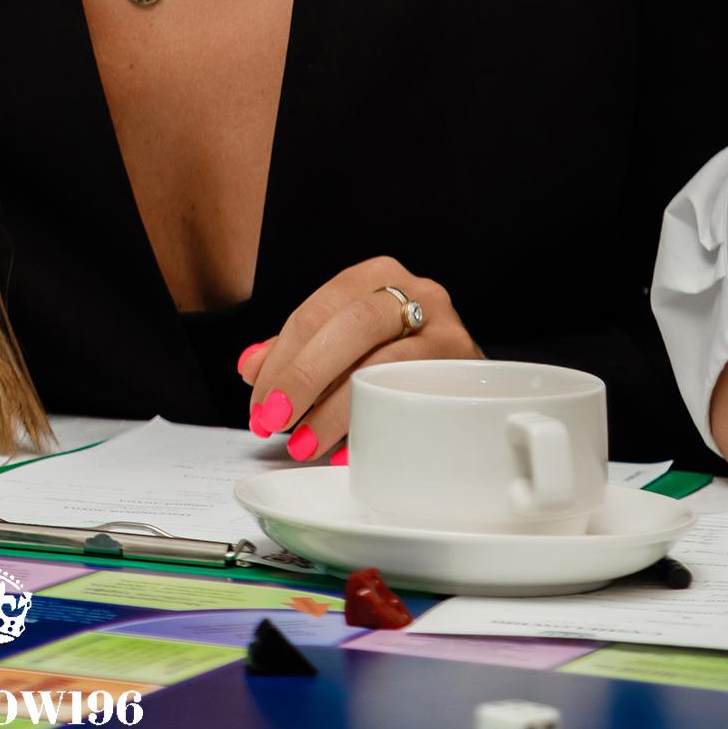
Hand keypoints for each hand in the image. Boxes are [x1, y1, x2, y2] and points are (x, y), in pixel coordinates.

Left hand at [238, 255, 482, 459]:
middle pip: (350, 326)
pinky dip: (376, 425)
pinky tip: (349, 452)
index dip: (282, 355)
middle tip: (274, 418)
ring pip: (383, 362)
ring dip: (334, 408)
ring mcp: (447, 330)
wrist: (476, 381)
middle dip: (304, 375)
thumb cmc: (403, 358)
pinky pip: (415, 396)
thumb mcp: (350, 342)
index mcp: (378, 276)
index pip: (319, 308)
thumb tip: (251, 368)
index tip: (259, 398)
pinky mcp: (467, 371)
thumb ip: (299, 351)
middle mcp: (417, 292)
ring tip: (303, 442)